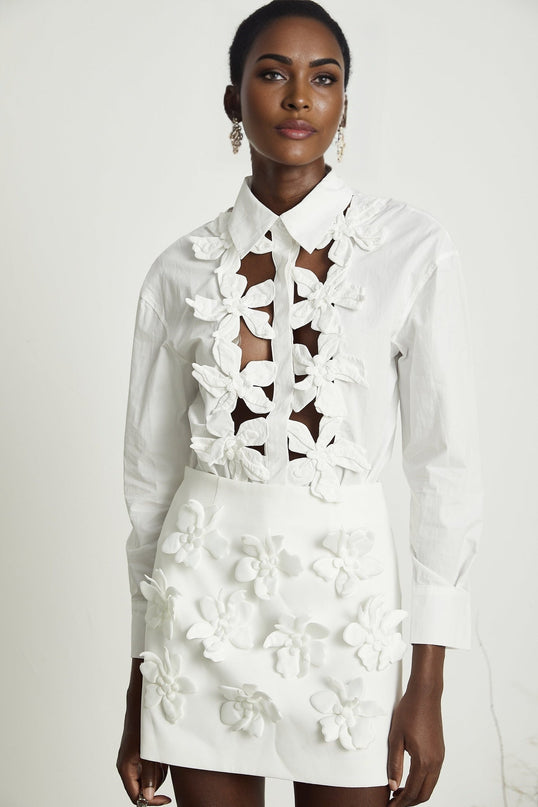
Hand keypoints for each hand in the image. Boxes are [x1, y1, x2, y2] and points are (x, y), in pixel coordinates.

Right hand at [116, 660, 171, 804]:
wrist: (142, 703)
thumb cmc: (144, 726)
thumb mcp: (149, 752)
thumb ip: (149, 776)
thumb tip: (148, 797)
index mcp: (126, 768)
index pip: (136, 797)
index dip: (151, 801)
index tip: (167, 799)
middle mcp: (127, 766)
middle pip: (144, 788)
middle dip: (157, 781)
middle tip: (164, 765)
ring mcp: (133, 760)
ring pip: (150, 778)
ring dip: (160, 771)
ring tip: (163, 753)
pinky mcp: (140, 753)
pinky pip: (152, 766)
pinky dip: (160, 762)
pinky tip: (162, 750)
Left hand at [387, 645, 444, 805]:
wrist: (425, 694)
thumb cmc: (408, 712)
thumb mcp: (395, 738)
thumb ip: (394, 764)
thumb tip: (393, 786)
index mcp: (424, 761)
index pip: (412, 791)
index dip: (400, 803)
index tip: (388, 806)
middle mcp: (435, 762)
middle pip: (424, 794)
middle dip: (409, 802)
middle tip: (393, 803)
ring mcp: (440, 757)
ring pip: (430, 785)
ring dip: (416, 793)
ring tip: (398, 792)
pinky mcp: (440, 751)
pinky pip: (433, 775)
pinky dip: (422, 782)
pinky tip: (409, 779)